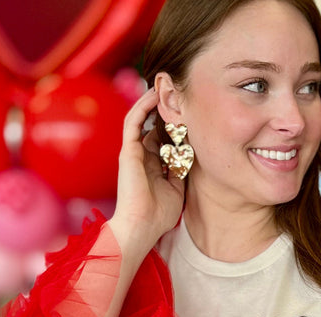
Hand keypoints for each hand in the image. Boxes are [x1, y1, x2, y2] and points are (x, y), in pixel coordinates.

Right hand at [107, 87, 185, 263]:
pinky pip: (133, 121)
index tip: (192, 113)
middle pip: (155, 125)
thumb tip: (191, 158)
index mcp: (153, 166)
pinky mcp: (128, 150)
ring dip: (153, 101)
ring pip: (142, 118)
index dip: (176, 126)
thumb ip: (181, 173)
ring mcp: (134, 152)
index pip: (165, 139)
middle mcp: (142, 156)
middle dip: (167, 109)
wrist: (141, 227)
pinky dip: (143, 105)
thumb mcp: (177, 191)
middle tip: (182, 92)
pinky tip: (154, 93)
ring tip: (166, 84)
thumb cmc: (158, 216)